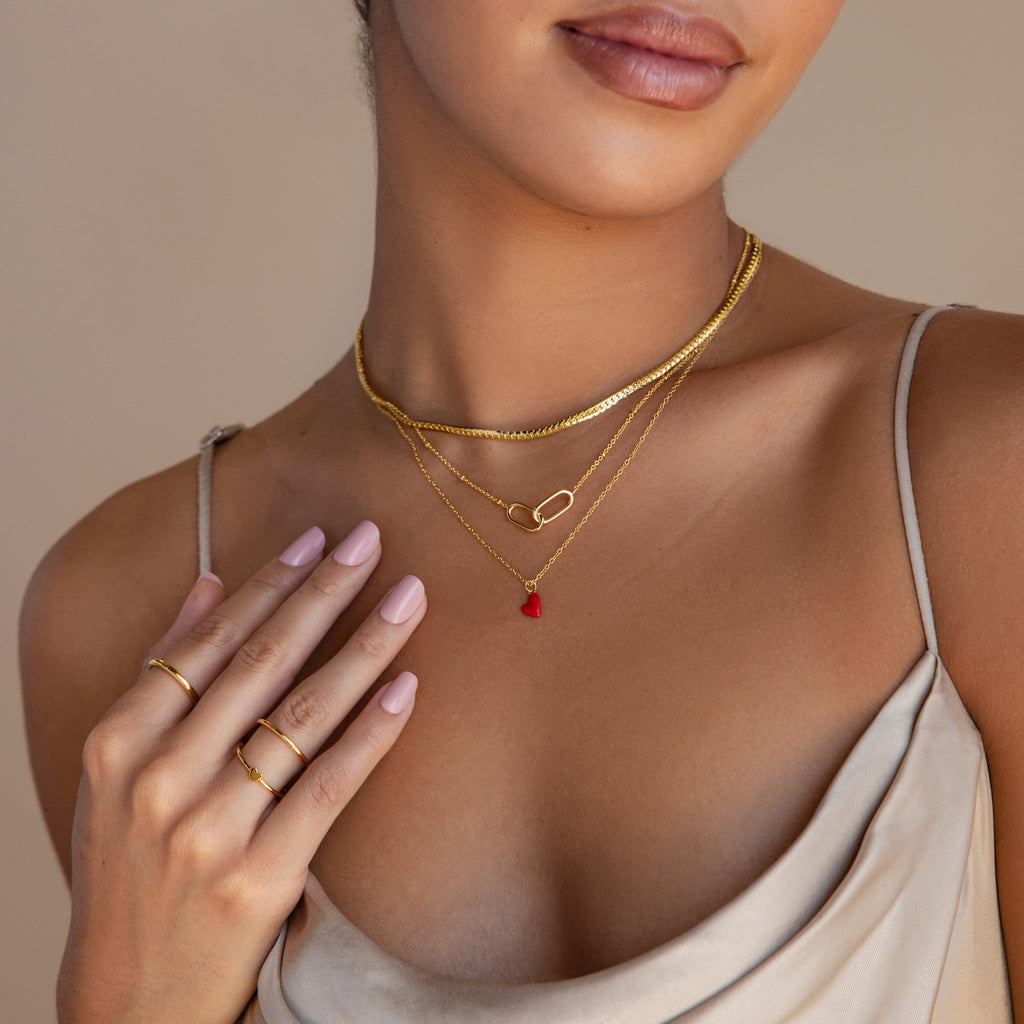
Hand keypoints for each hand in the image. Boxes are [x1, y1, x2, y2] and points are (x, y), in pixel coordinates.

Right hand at [57, 522, 425, 1023]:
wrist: (131, 996)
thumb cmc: (128, 867)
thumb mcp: (117, 770)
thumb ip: (159, 671)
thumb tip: (209, 582)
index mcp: (119, 740)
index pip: (210, 640)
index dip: (271, 583)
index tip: (319, 538)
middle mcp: (161, 778)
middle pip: (262, 662)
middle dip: (325, 593)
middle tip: (372, 541)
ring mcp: (210, 829)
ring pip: (303, 714)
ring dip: (364, 647)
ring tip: (408, 597)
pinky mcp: (261, 876)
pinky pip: (329, 786)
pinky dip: (371, 733)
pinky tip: (407, 687)